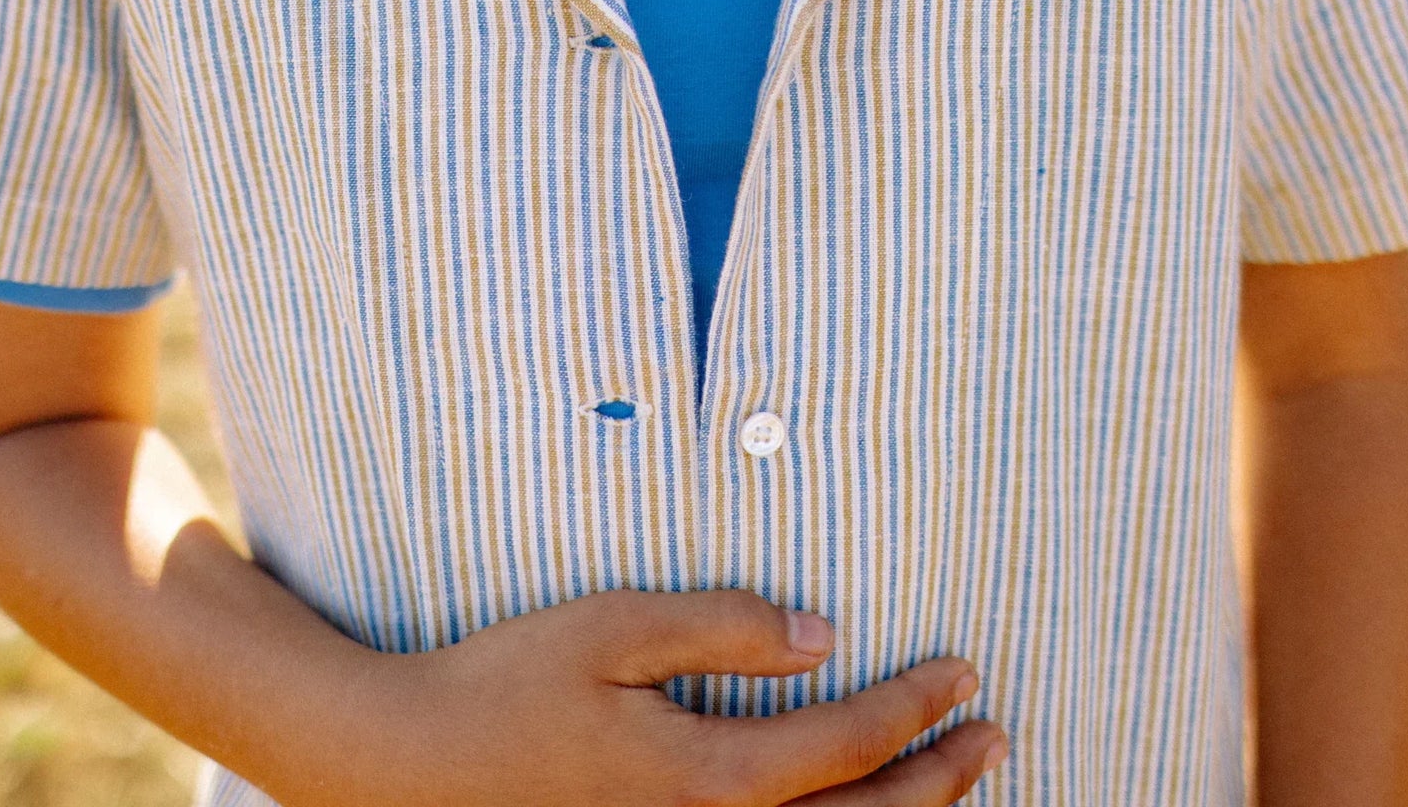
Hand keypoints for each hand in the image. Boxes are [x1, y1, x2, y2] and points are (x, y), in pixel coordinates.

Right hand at [309, 587, 1007, 806]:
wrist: (412, 769)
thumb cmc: (507, 685)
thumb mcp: (613, 627)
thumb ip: (719, 626)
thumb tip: (818, 634)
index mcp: (703, 777)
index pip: (842, 747)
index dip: (913, 710)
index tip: (962, 672)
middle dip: (939, 780)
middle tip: (994, 732)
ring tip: (957, 781)